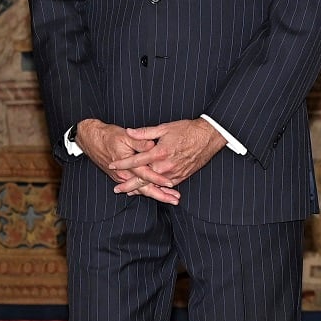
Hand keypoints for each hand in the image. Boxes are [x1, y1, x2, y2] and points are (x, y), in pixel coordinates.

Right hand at [76, 118, 180, 204]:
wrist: (91, 140)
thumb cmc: (108, 136)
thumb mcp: (124, 135)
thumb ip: (140, 141)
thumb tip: (152, 145)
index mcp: (127, 164)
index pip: (145, 174)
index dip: (158, 179)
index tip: (170, 184)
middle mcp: (124, 174)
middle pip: (145, 188)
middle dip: (161, 195)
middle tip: (175, 200)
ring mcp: (122, 178)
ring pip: (142, 190)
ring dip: (157, 194)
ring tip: (171, 199)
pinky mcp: (122, 177)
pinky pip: (137, 188)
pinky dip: (148, 191)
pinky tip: (158, 194)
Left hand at [108, 119, 225, 190]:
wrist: (208, 137)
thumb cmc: (187, 130)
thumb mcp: (164, 128)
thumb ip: (145, 132)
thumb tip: (129, 131)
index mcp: (160, 152)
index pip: (136, 160)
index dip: (123, 163)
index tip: (112, 165)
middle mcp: (166, 166)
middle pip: (143, 179)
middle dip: (129, 184)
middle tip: (116, 189)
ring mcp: (174, 173)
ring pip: (154, 185)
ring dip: (141, 189)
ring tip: (129, 192)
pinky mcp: (182, 176)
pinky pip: (166, 186)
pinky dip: (156, 189)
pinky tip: (149, 191)